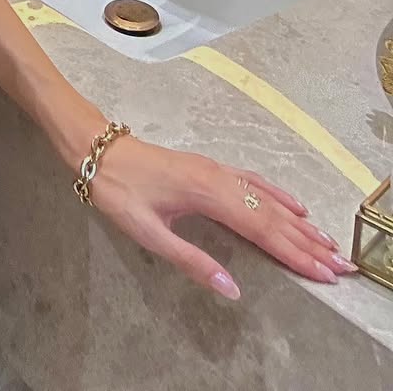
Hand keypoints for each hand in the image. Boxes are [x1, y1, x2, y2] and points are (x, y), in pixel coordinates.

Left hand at [86, 132, 358, 298]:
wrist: (98, 150)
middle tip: (341, 266)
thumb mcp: (148, 232)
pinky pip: (254, 182)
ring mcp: (216, 170)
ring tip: (328, 242)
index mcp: (207, 194)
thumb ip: (192, 261)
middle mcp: (219, 178)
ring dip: (300, 221)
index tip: (324, 273)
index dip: (295, 253)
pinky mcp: (210, 168)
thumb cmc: (120, 191)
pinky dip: (279, 195)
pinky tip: (293, 205)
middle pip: (272, 215)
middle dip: (308, 242)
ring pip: (267, 198)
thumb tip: (231, 290)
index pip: (262, 229)